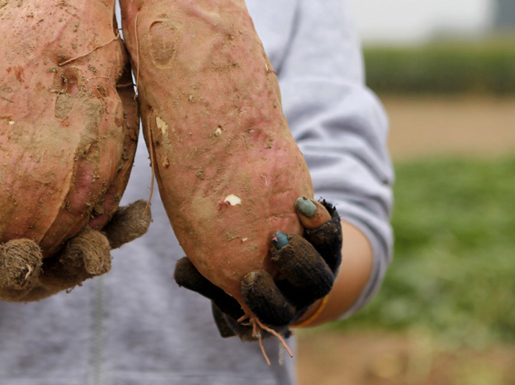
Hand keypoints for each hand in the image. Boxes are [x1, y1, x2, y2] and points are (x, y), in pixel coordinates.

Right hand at [0, 200, 150, 301]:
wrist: (4, 216)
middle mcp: (10, 271)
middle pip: (13, 277)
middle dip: (17, 266)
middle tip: (22, 251)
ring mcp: (50, 267)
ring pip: (68, 268)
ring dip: (81, 258)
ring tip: (94, 245)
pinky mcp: (87, 249)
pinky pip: (107, 241)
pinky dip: (121, 230)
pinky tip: (139, 214)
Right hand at [174, 197, 341, 340]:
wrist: (274, 260)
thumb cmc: (238, 273)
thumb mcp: (217, 278)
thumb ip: (201, 276)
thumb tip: (182, 269)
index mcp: (272, 308)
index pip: (272, 312)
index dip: (263, 298)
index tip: (248, 278)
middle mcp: (300, 294)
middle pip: (307, 291)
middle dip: (294, 266)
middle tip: (272, 244)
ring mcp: (318, 271)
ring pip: (322, 267)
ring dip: (306, 246)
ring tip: (288, 218)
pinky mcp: (329, 247)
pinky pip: (332, 237)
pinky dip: (321, 221)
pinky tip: (304, 202)